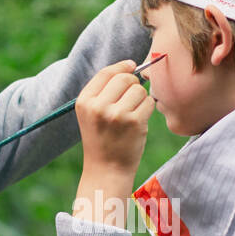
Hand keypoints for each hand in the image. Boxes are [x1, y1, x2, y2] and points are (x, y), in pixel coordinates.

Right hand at [75, 60, 154, 176]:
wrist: (106, 170)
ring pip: (139, 90)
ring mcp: (117, 115)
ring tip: (133, 114)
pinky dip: (148, 109)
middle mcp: (98, 106)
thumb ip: (104, 90)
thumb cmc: (102, 139)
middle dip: (133, 84)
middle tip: (131, 99)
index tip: (132, 66)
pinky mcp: (134, 123)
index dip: (122, 66)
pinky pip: (149, 103)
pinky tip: (139, 121)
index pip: (106, 73)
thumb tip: (130, 65)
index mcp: (84, 101)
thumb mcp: (91, 114)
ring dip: (141, 99)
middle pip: (125, 78)